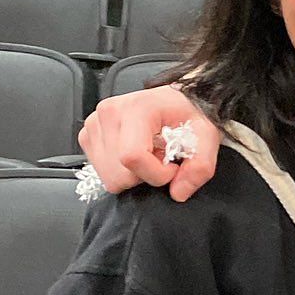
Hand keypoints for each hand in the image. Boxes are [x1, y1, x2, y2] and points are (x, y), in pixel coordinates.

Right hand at [78, 87, 221, 199]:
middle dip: (146, 175)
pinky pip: (102, 172)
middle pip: (119, 174)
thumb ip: (199, 167)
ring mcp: (94, 124)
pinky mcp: (88, 135)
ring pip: (109, 177)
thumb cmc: (187, 114)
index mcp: (135, 108)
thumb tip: (179, 192)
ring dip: (133, 174)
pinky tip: (135, 154)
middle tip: (161, 157)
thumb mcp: (206, 137)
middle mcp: (108, 113)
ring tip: (148, 154)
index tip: (173, 166)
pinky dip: (121, 171)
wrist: (176, 101)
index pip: (132, 157)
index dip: (157, 174)